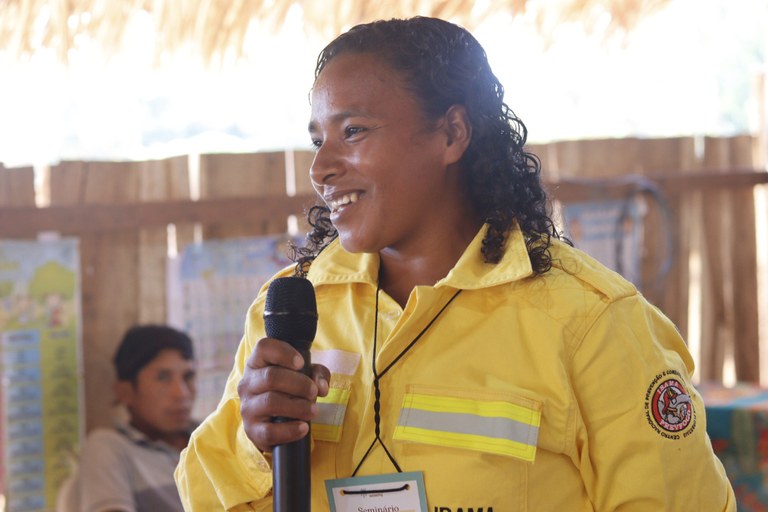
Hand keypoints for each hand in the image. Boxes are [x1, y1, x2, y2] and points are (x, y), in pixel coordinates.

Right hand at [237, 337, 329, 451]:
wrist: (273, 421)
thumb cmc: (289, 390)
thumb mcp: (305, 375)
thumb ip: (318, 374)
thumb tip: (321, 386)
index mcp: (257, 363)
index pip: (263, 348)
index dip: (284, 353)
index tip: (301, 363)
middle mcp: (248, 383)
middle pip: (271, 377)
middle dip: (299, 384)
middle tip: (314, 392)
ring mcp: (247, 407)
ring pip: (271, 402)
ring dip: (298, 406)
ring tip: (313, 410)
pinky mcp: (252, 430)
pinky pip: (269, 431)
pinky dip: (290, 430)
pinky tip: (303, 427)